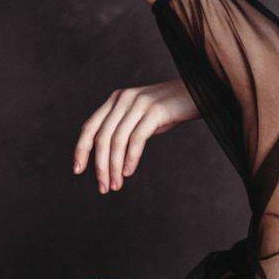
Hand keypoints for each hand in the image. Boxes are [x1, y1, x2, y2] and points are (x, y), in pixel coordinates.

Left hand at [73, 81, 199, 192]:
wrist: (201, 91)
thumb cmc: (173, 108)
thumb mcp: (144, 117)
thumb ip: (127, 129)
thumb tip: (112, 157)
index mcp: (116, 99)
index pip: (90, 126)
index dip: (81, 149)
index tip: (78, 170)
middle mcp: (123, 99)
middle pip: (101, 137)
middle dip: (100, 165)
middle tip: (103, 187)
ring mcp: (139, 103)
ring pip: (117, 140)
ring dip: (114, 167)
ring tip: (116, 185)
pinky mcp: (156, 111)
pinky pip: (137, 138)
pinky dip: (130, 158)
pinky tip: (129, 172)